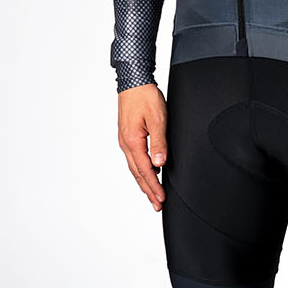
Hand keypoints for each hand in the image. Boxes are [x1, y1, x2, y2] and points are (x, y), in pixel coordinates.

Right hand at [117, 83, 167, 211]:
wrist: (133, 82)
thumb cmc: (145, 97)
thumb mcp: (157, 119)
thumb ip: (159, 142)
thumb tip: (159, 164)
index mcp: (132, 141)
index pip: (145, 170)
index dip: (154, 186)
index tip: (161, 199)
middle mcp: (126, 144)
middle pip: (138, 173)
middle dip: (148, 190)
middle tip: (157, 205)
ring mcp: (125, 140)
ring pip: (134, 168)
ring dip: (144, 183)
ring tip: (152, 195)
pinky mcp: (127, 136)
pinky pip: (134, 159)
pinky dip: (141, 170)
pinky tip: (148, 173)